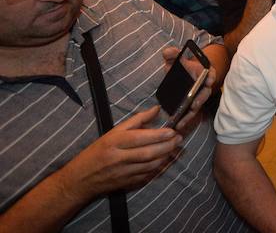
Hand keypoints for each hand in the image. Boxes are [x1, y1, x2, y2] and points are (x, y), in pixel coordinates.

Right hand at [62, 106, 182, 200]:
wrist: (80, 180)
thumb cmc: (96, 152)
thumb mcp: (112, 132)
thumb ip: (136, 120)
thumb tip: (157, 109)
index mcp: (113, 142)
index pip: (140, 137)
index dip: (158, 134)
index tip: (172, 130)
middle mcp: (118, 158)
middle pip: (148, 152)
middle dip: (167, 146)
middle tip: (178, 138)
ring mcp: (123, 173)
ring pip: (150, 165)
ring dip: (165, 156)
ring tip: (174, 148)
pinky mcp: (126, 183)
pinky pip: (147, 175)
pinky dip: (158, 168)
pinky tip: (164, 160)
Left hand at [160, 46, 216, 134]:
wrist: (184, 71)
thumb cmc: (182, 64)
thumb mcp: (175, 57)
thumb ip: (172, 53)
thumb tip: (168, 52)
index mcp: (204, 71)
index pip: (211, 73)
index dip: (210, 77)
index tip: (208, 80)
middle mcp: (204, 85)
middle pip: (205, 92)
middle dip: (200, 99)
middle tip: (194, 104)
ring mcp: (199, 95)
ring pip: (198, 105)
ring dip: (191, 113)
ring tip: (183, 119)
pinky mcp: (193, 104)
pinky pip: (191, 112)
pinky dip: (186, 118)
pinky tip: (178, 125)